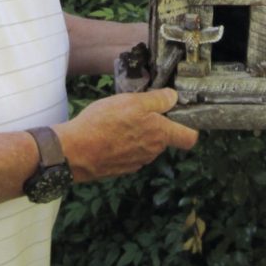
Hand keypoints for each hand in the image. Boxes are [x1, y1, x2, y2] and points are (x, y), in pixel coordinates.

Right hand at [54, 88, 197, 181]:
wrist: (76, 151)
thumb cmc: (104, 123)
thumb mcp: (131, 102)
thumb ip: (157, 100)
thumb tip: (174, 97)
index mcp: (160, 135)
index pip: (189, 137)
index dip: (189, 125)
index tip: (179, 113)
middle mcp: (153, 152)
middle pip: (164, 137)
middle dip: (155, 124)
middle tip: (136, 109)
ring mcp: (137, 162)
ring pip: (146, 144)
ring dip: (138, 133)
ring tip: (118, 120)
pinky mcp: (121, 167)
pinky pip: (130, 152)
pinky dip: (123, 143)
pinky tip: (108, 133)